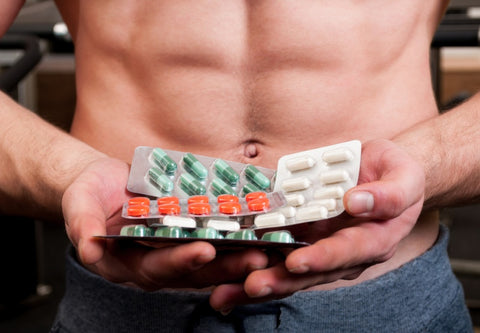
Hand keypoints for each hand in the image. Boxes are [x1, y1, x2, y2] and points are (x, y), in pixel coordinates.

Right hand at [62, 157, 267, 289]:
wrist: (105, 183)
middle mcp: (155, 263)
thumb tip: (89, 251)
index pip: (156, 267)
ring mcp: (175, 250)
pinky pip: (215, 241)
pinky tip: (259, 232)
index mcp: (128, 262)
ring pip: (211, 261)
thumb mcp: (80, 204)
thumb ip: (83, 226)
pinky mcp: (189, 235)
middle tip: (254, 258)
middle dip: (224, 266)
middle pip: (193, 271)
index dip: (180, 261)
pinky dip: (237, 240)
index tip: (204, 251)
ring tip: (266, 248)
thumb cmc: (90, 193)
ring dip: (238, 257)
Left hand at [209, 139, 424, 311]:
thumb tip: (358, 202)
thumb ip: (389, 193)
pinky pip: (276, 253)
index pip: (346, 252)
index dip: (322, 258)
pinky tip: (224, 276)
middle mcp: (342, 251)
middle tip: (251, 285)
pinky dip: (250, 264)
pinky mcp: (300, 237)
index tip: (297, 262)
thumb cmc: (395, 174)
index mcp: (372, 240)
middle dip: (280, 281)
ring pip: (288, 271)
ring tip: (225, 292)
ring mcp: (319, 246)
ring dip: (258, 281)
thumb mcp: (404, 177)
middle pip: (311, 272)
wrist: (380, 173)